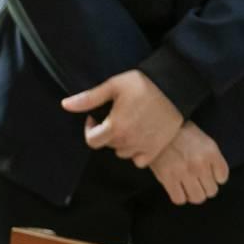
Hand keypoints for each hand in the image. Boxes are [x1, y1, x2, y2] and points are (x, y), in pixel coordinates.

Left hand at [61, 70, 182, 166]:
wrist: (178, 85)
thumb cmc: (145, 83)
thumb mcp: (114, 86)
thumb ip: (89, 99)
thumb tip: (65, 105)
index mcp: (115, 128)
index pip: (92, 141)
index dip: (90, 129)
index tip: (97, 118)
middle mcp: (128, 141)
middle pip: (108, 145)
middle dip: (108, 133)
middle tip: (118, 116)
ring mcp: (144, 147)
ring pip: (123, 152)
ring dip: (123, 142)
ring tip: (132, 123)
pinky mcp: (157, 149)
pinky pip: (140, 160)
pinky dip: (138, 152)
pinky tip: (142, 136)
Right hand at [149, 122, 229, 204]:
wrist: (156, 129)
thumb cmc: (179, 134)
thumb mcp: (204, 141)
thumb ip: (211, 159)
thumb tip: (212, 177)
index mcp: (211, 153)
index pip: (222, 178)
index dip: (214, 179)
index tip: (206, 175)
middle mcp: (200, 164)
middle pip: (211, 191)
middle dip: (204, 189)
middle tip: (197, 183)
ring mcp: (184, 173)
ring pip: (197, 198)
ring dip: (193, 195)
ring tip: (187, 188)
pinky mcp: (168, 178)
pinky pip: (179, 199)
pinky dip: (179, 197)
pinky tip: (176, 189)